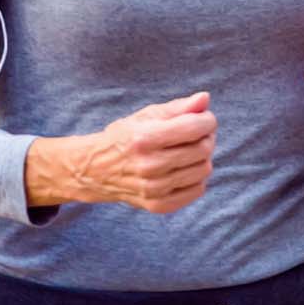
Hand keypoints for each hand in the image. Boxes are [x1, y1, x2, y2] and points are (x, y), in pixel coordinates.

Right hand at [50, 92, 217, 213]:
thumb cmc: (125, 137)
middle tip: (197, 133)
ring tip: (189, 150)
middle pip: (202, 149)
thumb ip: (177, 107)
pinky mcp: (159, 205)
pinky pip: (197, 190)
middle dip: (207, 137)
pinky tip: (184, 168)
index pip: (194, 128)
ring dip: (203, 157)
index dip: (207, 120)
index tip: (203, 118)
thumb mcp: (146, 116)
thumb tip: (205, 99)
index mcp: (144, 139)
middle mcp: (148, 166)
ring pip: (203, 170)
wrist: (96, 171)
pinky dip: (197, 177)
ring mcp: (154, 189)